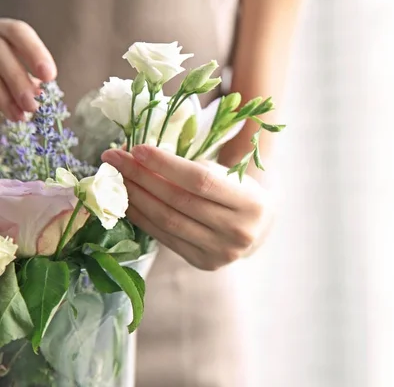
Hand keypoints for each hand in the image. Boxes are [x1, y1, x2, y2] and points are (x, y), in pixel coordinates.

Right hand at [0, 18, 56, 119]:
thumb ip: (31, 76)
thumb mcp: (21, 66)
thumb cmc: (12, 69)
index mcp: (5, 32)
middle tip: (32, 105)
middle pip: (0, 52)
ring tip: (21, 116)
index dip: (35, 53)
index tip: (49, 76)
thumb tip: (38, 93)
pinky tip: (10, 113)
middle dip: (18, 80)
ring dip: (4, 97)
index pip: (18, 32)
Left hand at [101, 145, 273, 270]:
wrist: (260, 228)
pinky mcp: (204, 263)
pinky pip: (165, 238)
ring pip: (168, 221)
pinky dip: (142, 218)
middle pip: (179, 201)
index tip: (137, 149)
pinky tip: (128, 201)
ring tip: (116, 178)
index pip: (200, 181)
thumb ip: (198, 163)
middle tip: (114, 159)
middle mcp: (238, 232)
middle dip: (142, 177)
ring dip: (136, 197)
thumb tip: (143, 154)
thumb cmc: (241, 191)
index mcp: (251, 203)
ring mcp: (221, 252)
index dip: (165, 164)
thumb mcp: (232, 172)